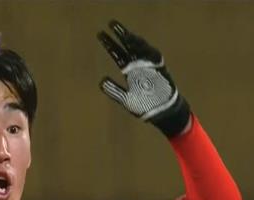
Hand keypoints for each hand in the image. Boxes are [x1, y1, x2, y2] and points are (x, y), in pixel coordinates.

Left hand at [97, 20, 189, 137]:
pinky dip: (146, 50)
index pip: (118, 54)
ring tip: (123, 33)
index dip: (110, 44)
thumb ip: (114, 91)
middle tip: (111, 24)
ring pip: (140, 48)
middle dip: (120, 36)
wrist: (162, 112)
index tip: (100, 34)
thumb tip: (101, 81)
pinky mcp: (160, 68)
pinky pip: (153, 56)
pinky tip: (137, 42)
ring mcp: (149, 66)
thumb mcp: (126, 99)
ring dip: (132, 40)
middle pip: (128, 47)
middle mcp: (139, 66)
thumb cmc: (144, 106)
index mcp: (130, 71)